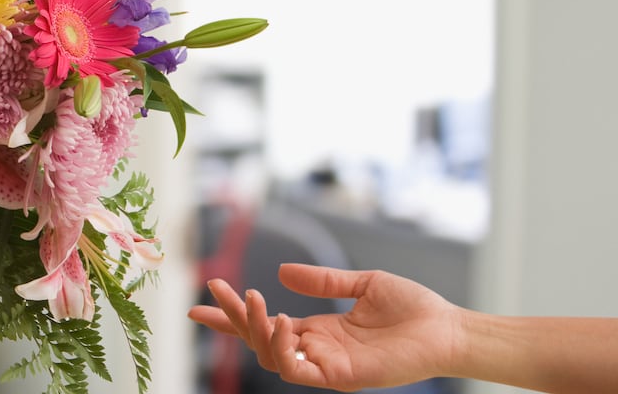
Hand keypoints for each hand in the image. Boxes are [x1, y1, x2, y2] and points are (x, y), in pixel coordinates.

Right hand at [188, 263, 462, 391]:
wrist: (447, 329)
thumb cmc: (413, 309)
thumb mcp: (361, 284)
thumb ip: (323, 280)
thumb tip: (282, 271)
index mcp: (318, 329)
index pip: (265, 324)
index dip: (233, 316)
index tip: (202, 300)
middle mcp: (317, 350)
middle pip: (258, 340)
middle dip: (232, 318)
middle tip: (215, 289)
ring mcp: (327, 366)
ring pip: (271, 356)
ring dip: (255, 328)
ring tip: (253, 298)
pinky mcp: (341, 377)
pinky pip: (298, 370)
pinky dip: (283, 349)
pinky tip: (281, 321)